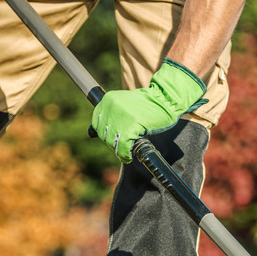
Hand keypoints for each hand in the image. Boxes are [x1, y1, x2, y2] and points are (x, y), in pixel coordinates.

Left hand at [90, 59, 207, 161]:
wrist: (166, 99)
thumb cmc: (147, 105)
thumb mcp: (123, 105)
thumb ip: (109, 116)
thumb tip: (90, 133)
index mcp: (108, 100)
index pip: (97, 124)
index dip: (106, 135)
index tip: (117, 137)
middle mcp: (112, 106)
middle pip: (104, 135)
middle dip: (114, 143)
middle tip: (125, 144)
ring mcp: (122, 116)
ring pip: (113, 142)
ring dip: (119, 150)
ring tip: (127, 151)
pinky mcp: (132, 125)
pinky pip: (123, 146)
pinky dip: (125, 154)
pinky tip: (129, 156)